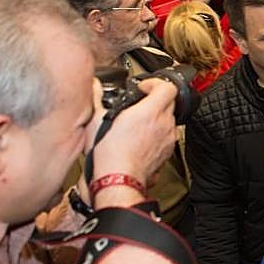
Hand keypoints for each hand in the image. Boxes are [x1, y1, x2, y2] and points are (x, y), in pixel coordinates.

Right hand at [88, 77, 177, 198]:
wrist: (119, 180)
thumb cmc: (110, 156)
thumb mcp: (97, 121)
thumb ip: (97, 99)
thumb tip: (94, 87)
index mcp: (150, 112)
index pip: (168, 87)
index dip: (155, 83)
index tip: (144, 88)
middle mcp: (164, 124)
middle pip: (169, 102)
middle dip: (155, 101)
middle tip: (139, 105)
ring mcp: (168, 139)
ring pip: (168, 121)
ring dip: (156, 119)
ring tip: (138, 124)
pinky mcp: (167, 152)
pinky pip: (166, 137)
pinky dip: (157, 135)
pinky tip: (141, 140)